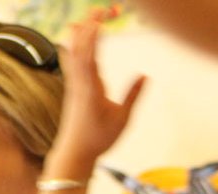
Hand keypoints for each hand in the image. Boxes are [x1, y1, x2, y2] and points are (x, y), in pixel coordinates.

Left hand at [55, 19, 145, 166]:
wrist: (74, 154)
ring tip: (91, 16)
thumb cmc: (97, 140)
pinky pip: (72, 61)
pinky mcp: (73, 89)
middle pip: (79, 47)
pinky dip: (77, 45)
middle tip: (102, 9)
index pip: (89, 54)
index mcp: (90, 89)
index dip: (94, 33)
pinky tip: (78, 36)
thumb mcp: (122, 119)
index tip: (102, 16)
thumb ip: (133, 96)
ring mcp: (73, 85)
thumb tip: (146, 75)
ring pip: (72, 52)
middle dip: (89, 25)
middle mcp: (78, 84)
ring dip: (81, 32)